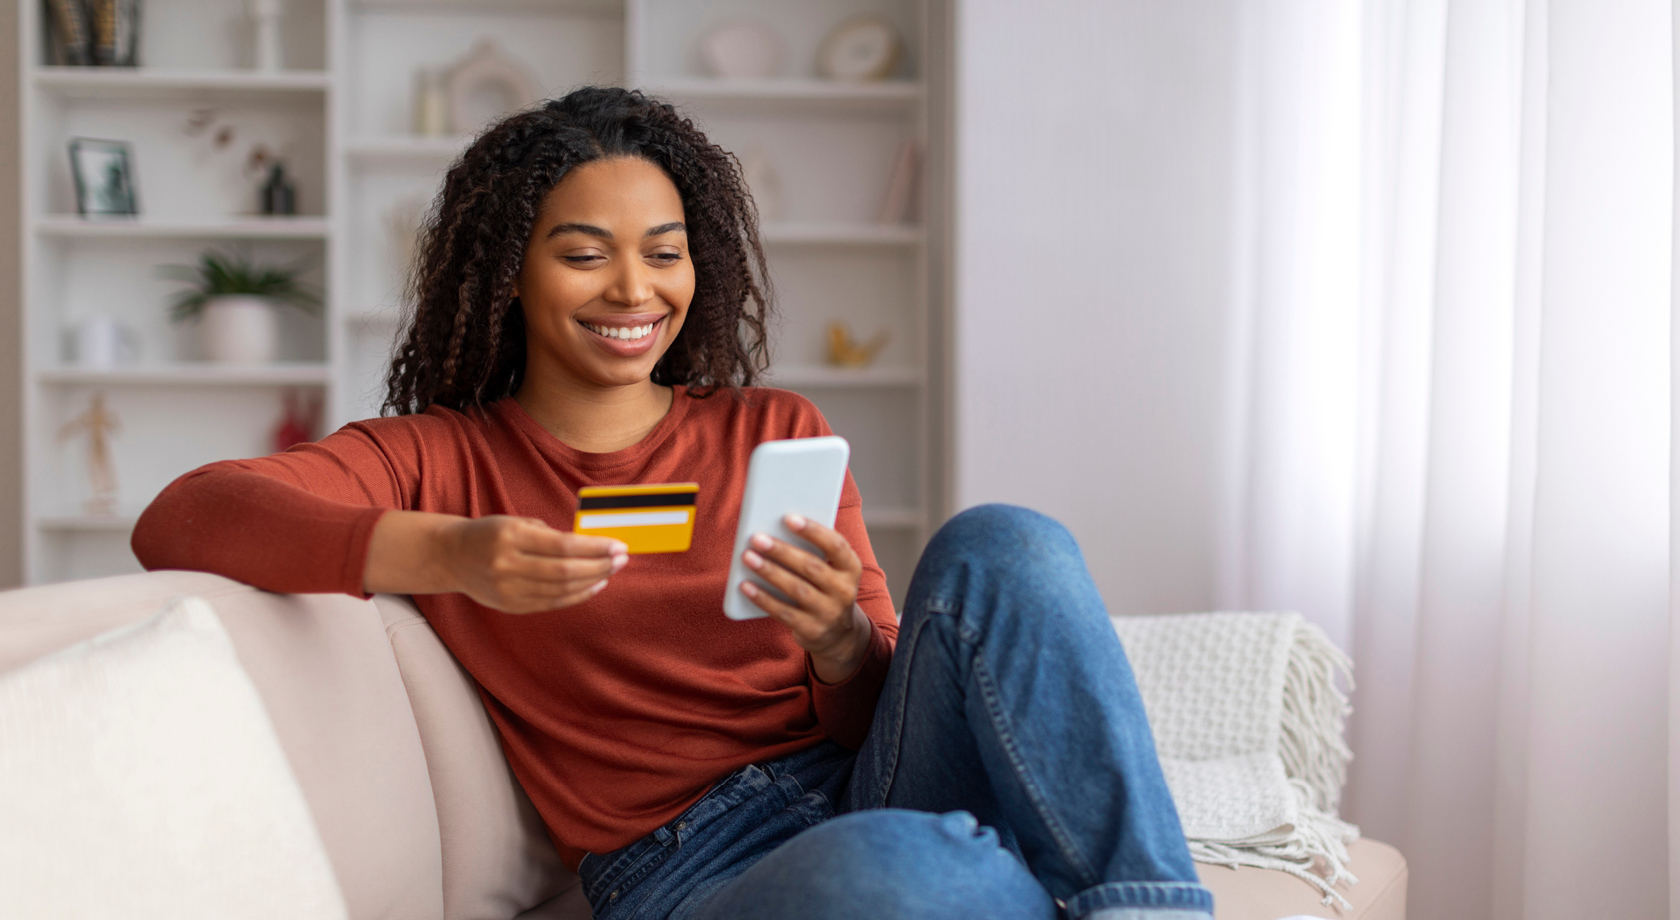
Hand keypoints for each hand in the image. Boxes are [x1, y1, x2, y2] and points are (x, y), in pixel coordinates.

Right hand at [437, 515, 627, 612]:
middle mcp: (507, 565)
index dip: (596, 548)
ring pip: (561, 591)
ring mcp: (507, 589)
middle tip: (622, 559)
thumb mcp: (518, 523)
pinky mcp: (509, 606)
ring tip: (611, 570)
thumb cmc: (492, 533)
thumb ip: (552, 535)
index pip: (564, 546)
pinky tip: (594, 586)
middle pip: (565, 571)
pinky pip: (551, 603)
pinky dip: (577, 596)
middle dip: (600, 566)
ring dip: (592, 581)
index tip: (619, 545)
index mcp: (510, 536)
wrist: (452, 556)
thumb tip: (594, 545)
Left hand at [740, 514, 870, 682]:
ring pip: (796, 589)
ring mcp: (828, 613)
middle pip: (811, 567)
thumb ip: (812, 551)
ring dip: (769, 572)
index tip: (788, 518)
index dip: (813, 531)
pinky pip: (783, 612)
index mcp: (851, 568)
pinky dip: (763, 598)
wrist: (838, 634)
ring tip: (748, 557)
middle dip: (782, 551)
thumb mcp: (831, 570)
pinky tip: (746, 586)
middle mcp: (844, 591)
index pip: (835, 545)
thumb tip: (775, 530)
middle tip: (757, 538)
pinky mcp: (811, 630)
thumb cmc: (825, 587)